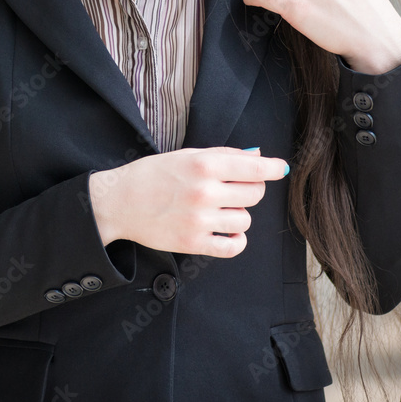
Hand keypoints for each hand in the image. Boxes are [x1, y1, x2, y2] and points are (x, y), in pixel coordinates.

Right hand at [89, 146, 287, 256]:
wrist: (119, 202)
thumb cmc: (153, 174)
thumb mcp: (187, 154)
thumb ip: (223, 155)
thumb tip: (257, 156)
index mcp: (204, 165)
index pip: (254, 168)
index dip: (273, 168)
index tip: (281, 169)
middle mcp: (205, 192)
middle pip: (255, 194)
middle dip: (250, 189)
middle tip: (234, 188)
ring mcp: (200, 220)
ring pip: (245, 220)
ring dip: (239, 214)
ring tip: (220, 209)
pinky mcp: (193, 244)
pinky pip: (233, 247)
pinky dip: (236, 240)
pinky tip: (227, 232)